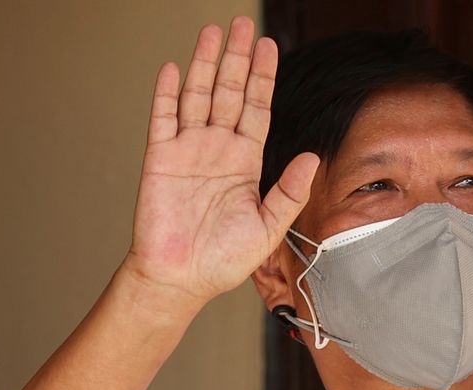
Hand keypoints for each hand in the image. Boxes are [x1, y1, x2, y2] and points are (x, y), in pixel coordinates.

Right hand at [124, 17, 318, 306]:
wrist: (181, 280)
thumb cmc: (224, 260)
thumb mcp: (268, 226)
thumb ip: (288, 191)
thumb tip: (312, 157)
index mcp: (245, 163)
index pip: (256, 110)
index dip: (262, 79)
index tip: (269, 48)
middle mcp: (218, 150)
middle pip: (229, 93)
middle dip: (236, 60)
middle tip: (242, 26)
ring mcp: (188, 151)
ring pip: (198, 97)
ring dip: (205, 65)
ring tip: (213, 33)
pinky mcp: (160, 160)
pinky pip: (163, 119)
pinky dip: (169, 94)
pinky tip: (176, 68)